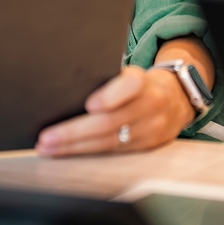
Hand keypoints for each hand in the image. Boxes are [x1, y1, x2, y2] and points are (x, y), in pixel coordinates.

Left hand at [35, 65, 194, 156]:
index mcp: (142, 80)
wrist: (175, 98)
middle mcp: (149, 105)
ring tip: (49, 148)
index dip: (110, 96)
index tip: (90, 105)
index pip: (129, 86)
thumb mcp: (129, 71)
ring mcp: (149, 130)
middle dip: (75, 132)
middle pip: (111, 122)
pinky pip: (113, 152)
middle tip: (48, 137)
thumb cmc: (140, 82)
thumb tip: (66, 83)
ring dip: (75, 147)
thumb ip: (106, 78)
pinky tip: (67, 153)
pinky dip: (87, 152)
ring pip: (109, 141)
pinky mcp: (145, 147)